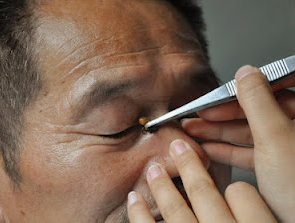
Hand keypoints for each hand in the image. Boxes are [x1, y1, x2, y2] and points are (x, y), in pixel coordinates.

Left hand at [127, 139, 276, 222]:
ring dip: (162, 187)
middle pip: (204, 192)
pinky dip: (140, 215)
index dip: (234, 184)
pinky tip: (134, 201)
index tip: (230, 184)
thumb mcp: (276, 222)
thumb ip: (262, 206)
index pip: (243, 193)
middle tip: (177, 146)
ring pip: (177, 211)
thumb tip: (248, 190)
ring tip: (153, 170)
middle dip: (189, 166)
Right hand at [182, 66, 294, 221]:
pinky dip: (226, 150)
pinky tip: (207, 147)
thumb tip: (245, 73)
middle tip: (199, 114)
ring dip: (218, 132)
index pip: (273, 89)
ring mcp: (286, 151)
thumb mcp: (275, 138)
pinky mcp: (276, 170)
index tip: (219, 94)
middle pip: (256, 112)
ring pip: (249, 134)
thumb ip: (257, 102)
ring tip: (193, 130)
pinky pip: (248, 154)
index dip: (242, 90)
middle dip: (222, 114)